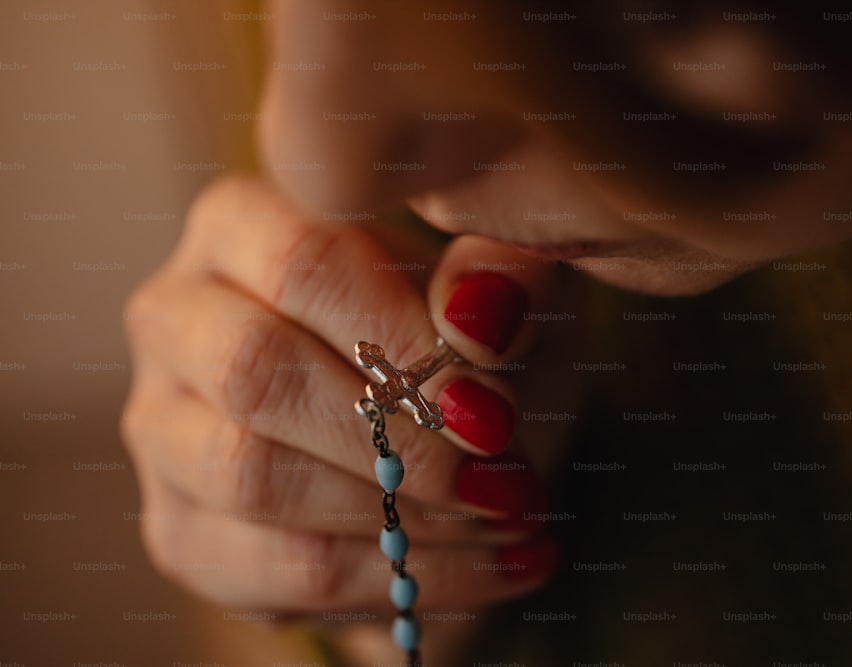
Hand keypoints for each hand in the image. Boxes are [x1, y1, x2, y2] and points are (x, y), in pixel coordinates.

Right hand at [121, 175, 559, 615]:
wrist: (415, 437)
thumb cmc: (445, 344)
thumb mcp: (494, 299)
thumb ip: (502, 286)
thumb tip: (482, 311)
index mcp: (242, 226)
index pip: (301, 260)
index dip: (401, 337)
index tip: (490, 404)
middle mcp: (177, 317)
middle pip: (256, 370)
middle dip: (397, 437)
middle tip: (502, 476)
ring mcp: (161, 428)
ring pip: (254, 477)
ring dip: (401, 514)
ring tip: (506, 517)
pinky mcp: (181, 529)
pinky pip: (277, 567)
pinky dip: (398, 576)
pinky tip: (486, 565)